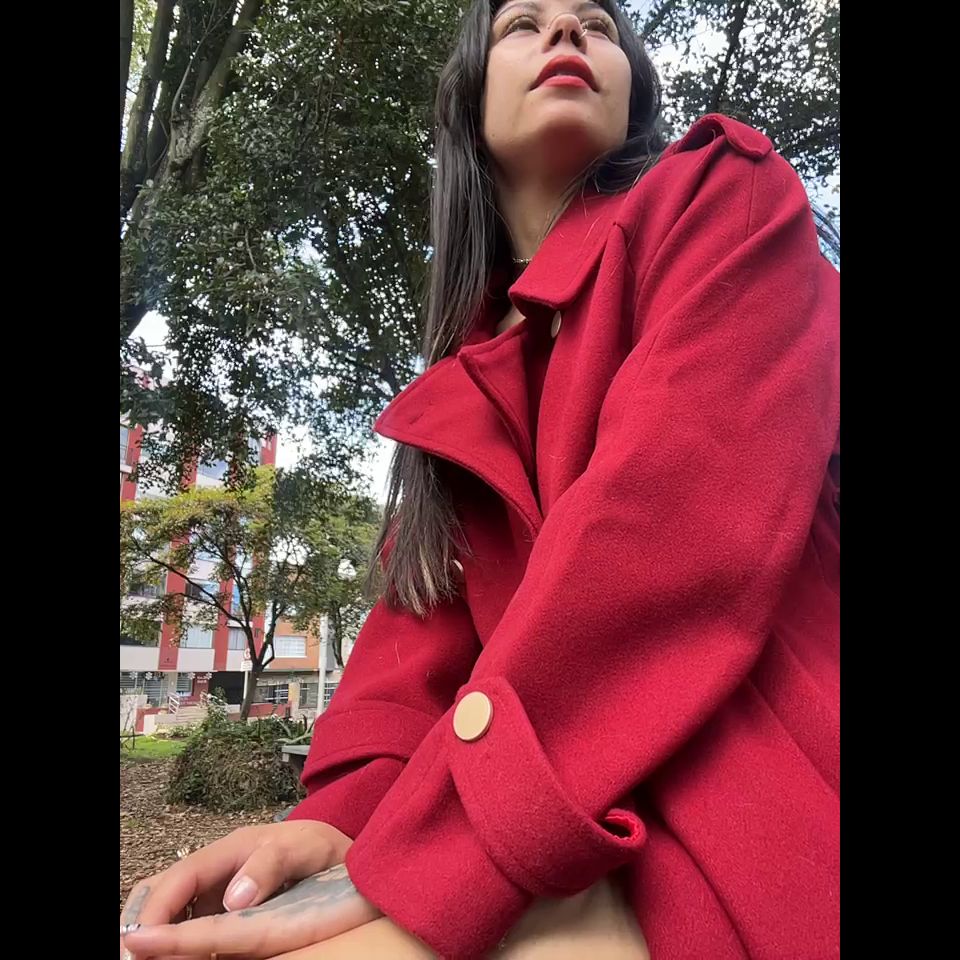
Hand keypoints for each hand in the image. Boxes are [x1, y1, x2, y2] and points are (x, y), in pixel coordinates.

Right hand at [120, 819, 379, 958]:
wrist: (342, 856)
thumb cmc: (321, 848)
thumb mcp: (304, 848)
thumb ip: (271, 865)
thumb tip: (232, 900)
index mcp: (230, 849)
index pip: (180, 879)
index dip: (156, 910)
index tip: (140, 942)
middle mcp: (217, 869)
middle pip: (164, 891)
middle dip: (144, 921)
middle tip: (135, 953)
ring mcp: (219, 888)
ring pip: (174, 910)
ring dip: (159, 933)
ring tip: (151, 956)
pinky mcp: (226, 906)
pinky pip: (194, 922)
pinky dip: (180, 939)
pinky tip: (181, 954)